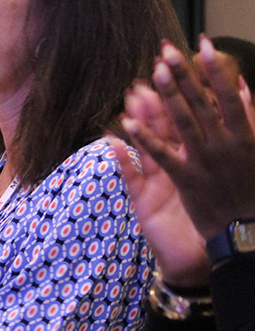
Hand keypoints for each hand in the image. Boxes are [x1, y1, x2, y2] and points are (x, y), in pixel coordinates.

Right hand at [113, 83, 208, 287]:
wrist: (193, 259)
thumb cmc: (205, 222)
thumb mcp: (208, 186)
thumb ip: (213, 157)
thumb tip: (218, 119)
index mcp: (192, 161)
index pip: (188, 122)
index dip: (186, 97)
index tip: (183, 72)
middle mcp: (173, 166)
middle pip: (167, 127)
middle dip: (161, 98)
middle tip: (155, 72)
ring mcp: (156, 182)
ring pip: (147, 145)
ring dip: (140, 120)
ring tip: (132, 96)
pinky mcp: (144, 200)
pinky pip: (131, 176)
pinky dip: (122, 157)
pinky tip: (112, 137)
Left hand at [122, 36, 254, 240]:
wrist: (250, 232)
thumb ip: (252, 118)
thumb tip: (242, 86)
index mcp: (245, 136)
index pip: (228, 96)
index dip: (215, 69)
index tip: (203, 44)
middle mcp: (224, 146)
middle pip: (200, 103)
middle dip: (183, 76)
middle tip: (166, 50)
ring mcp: (203, 162)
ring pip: (181, 123)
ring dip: (167, 97)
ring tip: (153, 72)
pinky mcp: (185, 180)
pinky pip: (162, 156)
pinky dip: (145, 139)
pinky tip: (127, 122)